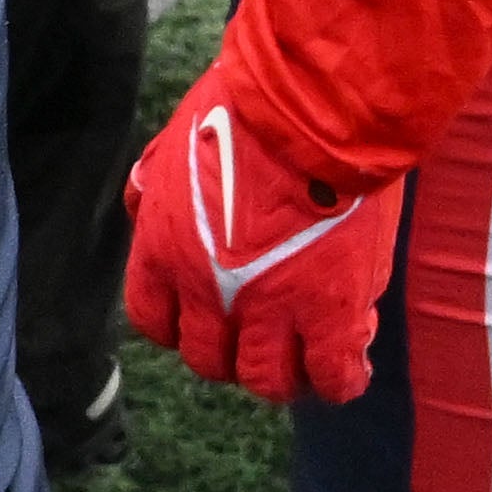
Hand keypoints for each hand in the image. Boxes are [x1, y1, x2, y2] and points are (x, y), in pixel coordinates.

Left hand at [126, 30, 403, 406]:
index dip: (182, 327)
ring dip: (283, 376)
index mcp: (164, 252)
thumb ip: (154, 187)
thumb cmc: (241, 112)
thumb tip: (143, 207)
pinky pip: (331, 376)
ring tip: (305, 358)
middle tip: (262, 337)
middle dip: (232, 354)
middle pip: (209, 361)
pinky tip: (348, 366)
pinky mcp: (331, 313)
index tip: (207, 318)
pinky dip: (339, 381)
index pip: (155, 322)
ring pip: (266, 380)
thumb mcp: (170, 146)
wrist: (310, 110)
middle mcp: (208, 291)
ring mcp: (270, 308)